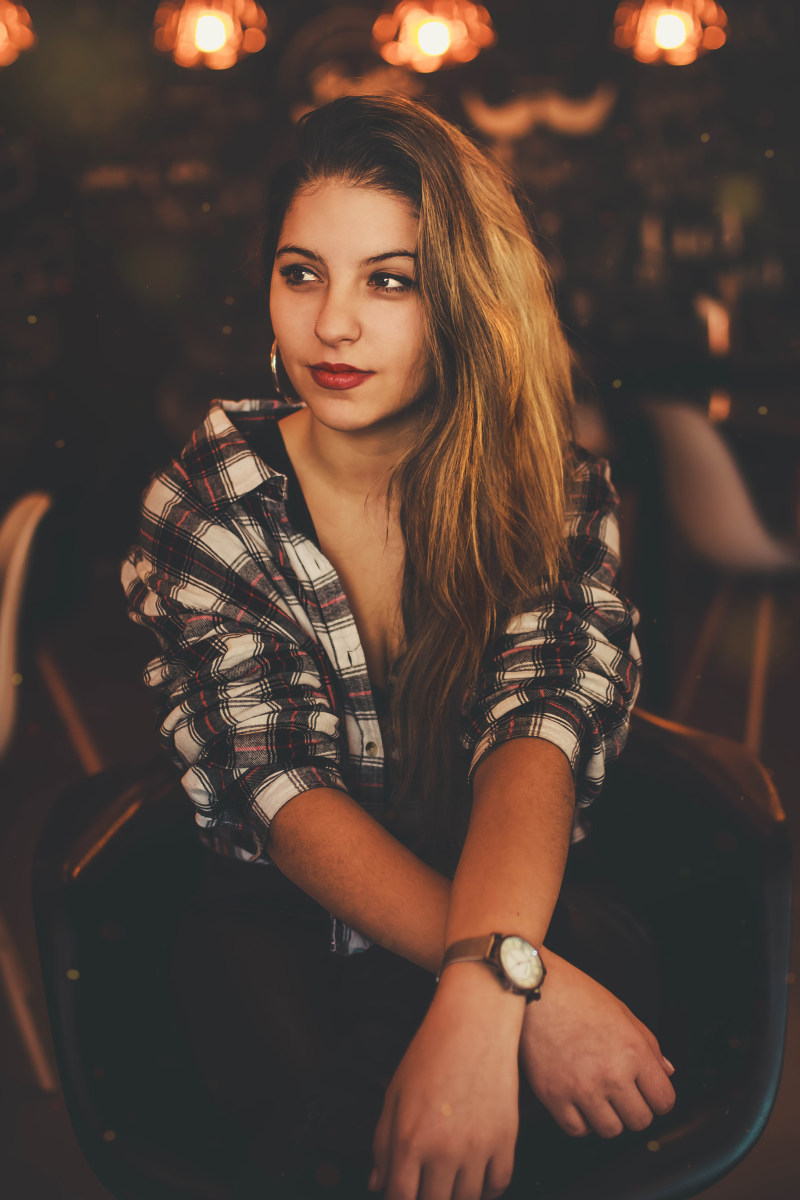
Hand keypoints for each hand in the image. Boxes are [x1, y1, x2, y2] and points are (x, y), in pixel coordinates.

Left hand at [369, 964, 522, 1199]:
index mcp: (409, 1139)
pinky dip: (486, 1189)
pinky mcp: (506, 1139)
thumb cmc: (430, 1052)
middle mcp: (443, 1150)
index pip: (400, 1199)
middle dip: (426, 1199)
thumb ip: (382, 1143)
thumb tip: (377, 1183)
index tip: (401, 1196)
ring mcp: (478, 1147)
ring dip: (455, 1196)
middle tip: (425, 1184)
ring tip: (448, 1182)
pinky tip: (475, 1178)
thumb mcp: (394, 1093)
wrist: (474, 1022)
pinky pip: (498, 1185)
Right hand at [518, 949, 675, 1137]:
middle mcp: (611, 1074)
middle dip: (634, 1109)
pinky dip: (581, 1120)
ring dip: (608, 1117)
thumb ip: (649, 1044)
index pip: (664, 1100)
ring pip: (610, 1130)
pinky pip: (577, 1129)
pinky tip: (578, 1099)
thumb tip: (666, 1072)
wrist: (534, 987)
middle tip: (622, 1093)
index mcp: (633, 1051)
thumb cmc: (576, 994)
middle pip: (640, 1121)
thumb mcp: (621, 1011)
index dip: (658, 1098)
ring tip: (598, 1095)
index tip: (648, 1093)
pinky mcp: (553, 1095)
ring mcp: (581, 1088)